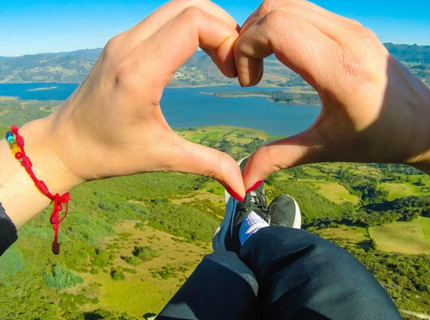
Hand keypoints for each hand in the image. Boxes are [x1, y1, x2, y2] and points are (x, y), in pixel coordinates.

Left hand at [43, 0, 244, 197]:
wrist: (64, 144)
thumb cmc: (107, 153)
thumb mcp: (163, 158)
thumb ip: (209, 164)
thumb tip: (242, 185)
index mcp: (139, 72)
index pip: (192, 22)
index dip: (225, 38)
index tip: (233, 73)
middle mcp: (128, 46)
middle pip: (189, 6)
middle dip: (222, 27)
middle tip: (234, 62)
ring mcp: (123, 40)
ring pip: (176, 7)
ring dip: (207, 24)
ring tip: (222, 57)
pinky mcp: (122, 42)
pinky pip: (163, 18)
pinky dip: (190, 27)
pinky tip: (200, 53)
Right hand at [235, 0, 429, 189]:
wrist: (424, 122)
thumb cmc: (378, 138)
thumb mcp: (325, 149)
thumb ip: (279, 158)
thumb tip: (245, 178)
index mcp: (339, 70)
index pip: (277, 29)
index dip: (246, 49)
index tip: (247, 82)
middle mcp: (346, 38)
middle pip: (276, 10)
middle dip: (247, 37)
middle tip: (246, 72)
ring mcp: (351, 27)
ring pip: (288, 4)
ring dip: (262, 28)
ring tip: (259, 62)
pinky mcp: (352, 25)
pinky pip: (304, 9)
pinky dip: (280, 24)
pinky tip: (280, 53)